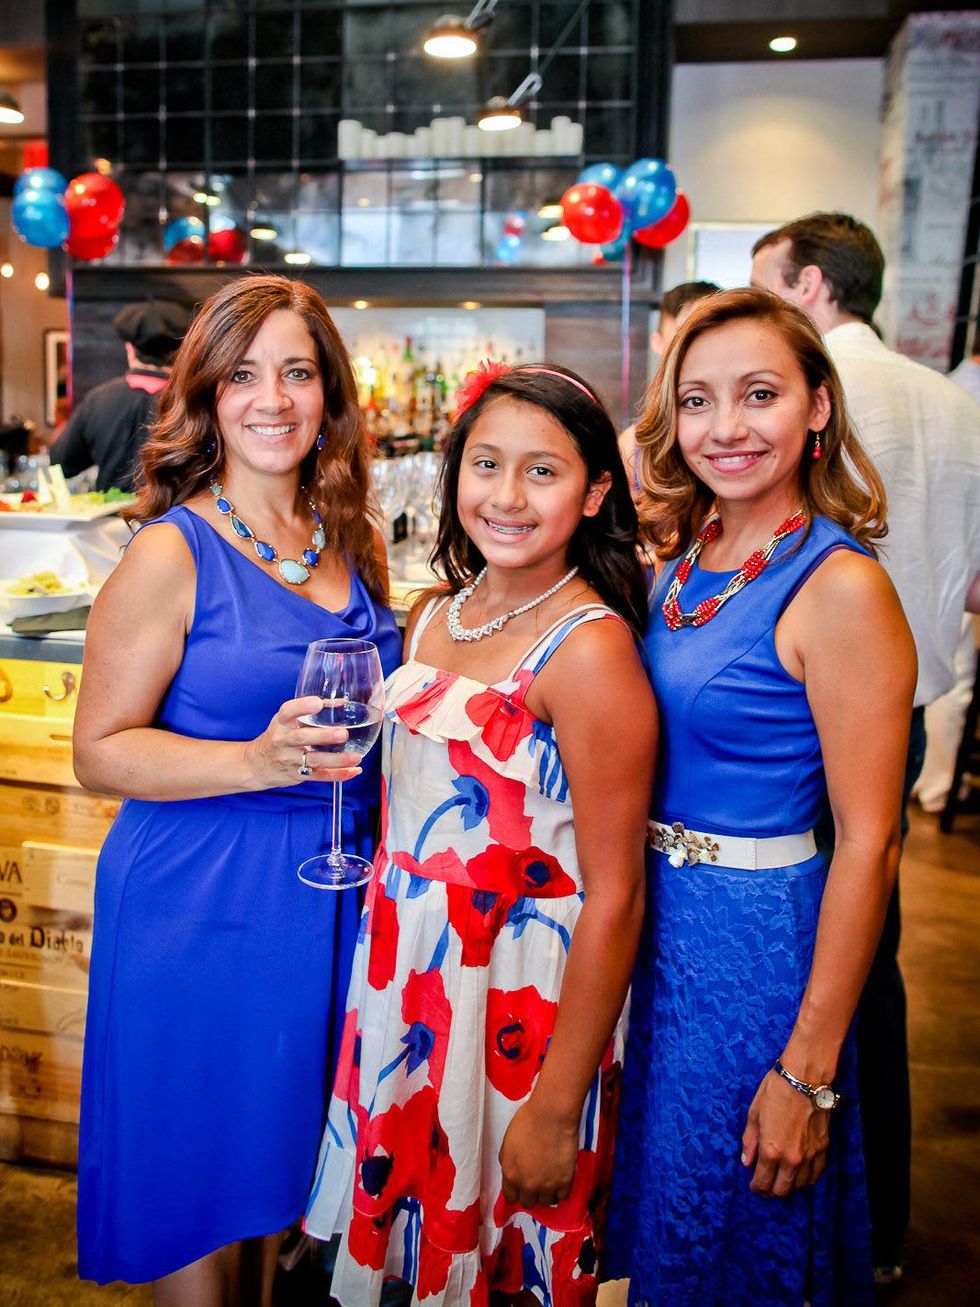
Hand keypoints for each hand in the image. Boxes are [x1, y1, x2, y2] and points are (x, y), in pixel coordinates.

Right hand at [243, 696, 362, 788]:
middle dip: (324, 736)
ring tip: (356, 757)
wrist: (256, 764)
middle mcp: (283, 740)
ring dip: (337, 760)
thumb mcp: (286, 721)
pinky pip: (319, 776)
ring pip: (314, 760)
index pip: (289, 711)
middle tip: (343, 734)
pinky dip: (337, 775)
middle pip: (302, 738)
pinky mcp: (297, 775)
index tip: (318, 703)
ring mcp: (289, 759)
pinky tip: (353, 770)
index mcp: (281, 722)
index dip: (303, 706)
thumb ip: (311, 710)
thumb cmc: (278, 737)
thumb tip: (341, 702)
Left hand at [499, 1097, 579, 1208]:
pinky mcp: (565, 1181)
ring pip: (545, 1203)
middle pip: (528, 1203)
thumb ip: (507, 1161)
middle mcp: (528, 1185)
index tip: (521, 1187)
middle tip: (536, 1183)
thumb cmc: (527, 1122)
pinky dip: (561, 1191)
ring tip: (549, 1181)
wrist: (551, 1115)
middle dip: (530, 1195)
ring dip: (546, 1194)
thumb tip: (511, 1170)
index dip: (516, 1192)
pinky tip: (560, 1180)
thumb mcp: (507, 1142)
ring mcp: (547, 1185)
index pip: (510, 1198)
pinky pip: (563, 1197)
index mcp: (511, 1174)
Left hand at [741, 1070, 830, 1196]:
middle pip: (781, 1190)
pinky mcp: (823, 1149)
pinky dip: (806, 1178)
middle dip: (771, 1191)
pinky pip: (815, 1174)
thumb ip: (750, 1142)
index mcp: (771, 1151)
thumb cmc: (776, 1091)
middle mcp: (791, 1159)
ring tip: (781, 1178)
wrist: (805, 1078)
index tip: (753, 1185)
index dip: (756, 1188)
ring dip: (788, 1185)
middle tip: (765, 1186)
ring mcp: (809, 1156)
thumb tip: (747, 1161)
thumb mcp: (754, 1114)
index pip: (762, 1183)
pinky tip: (799, 1173)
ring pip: (799, 1185)